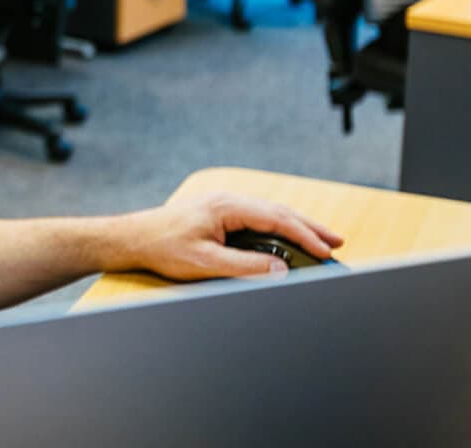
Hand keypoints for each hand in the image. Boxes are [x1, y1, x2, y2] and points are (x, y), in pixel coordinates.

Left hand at [118, 193, 343, 279]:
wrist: (133, 238)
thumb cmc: (163, 247)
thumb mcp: (206, 263)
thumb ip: (245, 267)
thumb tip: (281, 270)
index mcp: (228, 206)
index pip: (276, 219)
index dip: (305, 235)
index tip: (326, 251)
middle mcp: (229, 201)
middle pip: (279, 212)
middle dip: (309, 228)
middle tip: (337, 243)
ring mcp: (224, 205)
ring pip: (270, 214)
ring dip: (296, 227)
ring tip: (321, 241)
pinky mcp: (220, 214)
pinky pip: (258, 218)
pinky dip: (278, 228)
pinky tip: (287, 239)